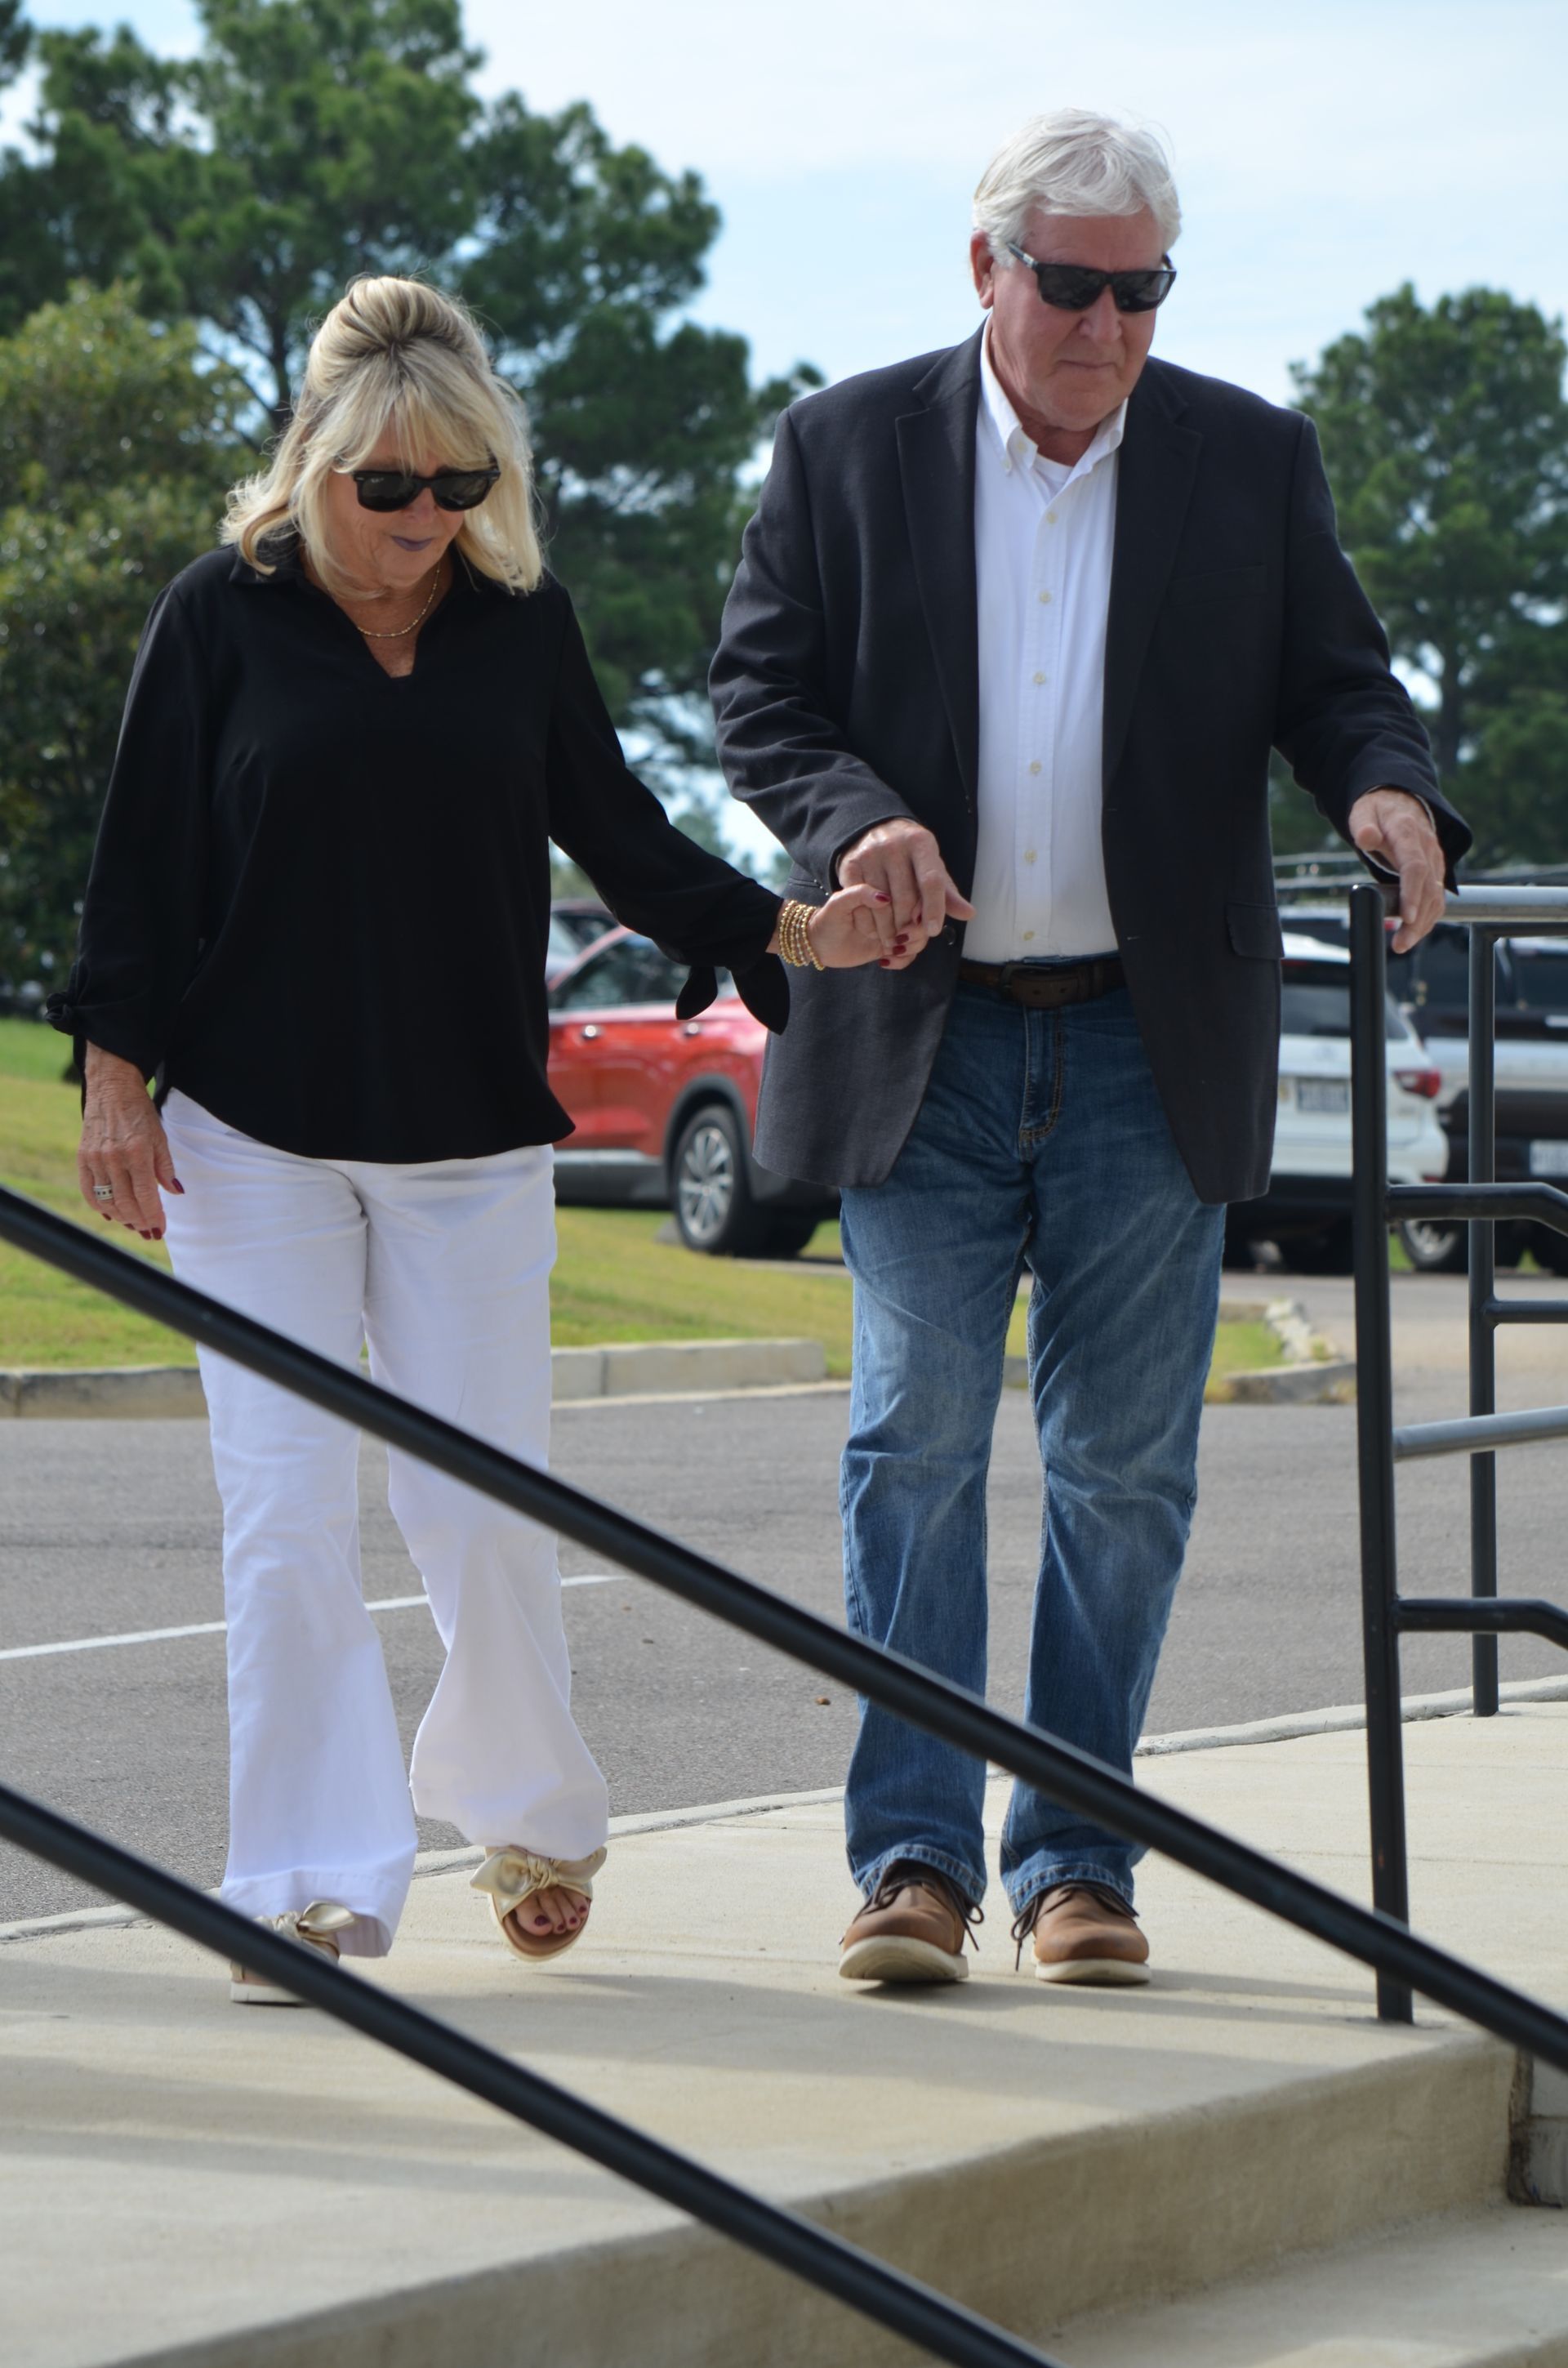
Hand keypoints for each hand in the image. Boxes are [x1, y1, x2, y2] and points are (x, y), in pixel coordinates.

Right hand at [77, 1045, 181, 1239]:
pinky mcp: (82, 1157)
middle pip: (125, 1203)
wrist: (111, 1088)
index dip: (153, 1216)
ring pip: (106, 1201)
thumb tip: (176, 1192)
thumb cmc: (140, 1113)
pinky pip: (88, 1190)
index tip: (160, 1229)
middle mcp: (113, 1158)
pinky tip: (112, 1213)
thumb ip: (166, 1167)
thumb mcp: (160, 1137)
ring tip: (134, 1223)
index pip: (145, 1196)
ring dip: (121, 1217)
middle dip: (139, 1221)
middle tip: (148, 1230)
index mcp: (137, 1152)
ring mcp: (95, 1158)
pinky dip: (99, 1206)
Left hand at [798, 883, 921, 971]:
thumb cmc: (827, 920)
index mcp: (884, 892)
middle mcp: (895, 910)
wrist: (820, 945)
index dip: (919, 908)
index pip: (914, 895)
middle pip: (923, 918)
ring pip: (921, 938)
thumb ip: (858, 894)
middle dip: (916, 932)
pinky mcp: (893, 947)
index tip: (911, 919)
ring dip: (911, 947)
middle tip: (898, 939)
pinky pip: (910, 955)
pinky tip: (884, 961)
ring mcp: (896, 929)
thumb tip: (884, 897)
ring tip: (890, 951)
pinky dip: (902, 961)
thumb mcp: (838, 904)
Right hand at [837, 818, 973, 959]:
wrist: (874, 830)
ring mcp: (870, 854)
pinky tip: (874, 930)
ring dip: (888, 928)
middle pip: (905, 896)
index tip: (932, 931)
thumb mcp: (931, 867)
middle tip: (908, 940)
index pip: (931, 880)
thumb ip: (947, 893)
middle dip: (908, 924)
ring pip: (881, 903)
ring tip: (892, 941)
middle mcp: (894, 845)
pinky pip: (859, 901)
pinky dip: (868, 921)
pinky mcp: (850, 864)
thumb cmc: (910, 856)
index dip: (934, 908)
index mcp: (921, 843)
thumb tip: (969, 914)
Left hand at [1349, 789, 1445, 953]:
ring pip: (1436, 897)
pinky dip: (1426, 918)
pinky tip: (1411, 933)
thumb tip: (1366, 837)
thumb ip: (1363, 826)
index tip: (1405, 917)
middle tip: (1400, 944)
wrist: (1398, 802)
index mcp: (1408, 833)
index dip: (1412, 893)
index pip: (1415, 867)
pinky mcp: (1435, 871)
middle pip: (1429, 889)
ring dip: (1423, 924)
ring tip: (1402, 944)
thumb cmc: (1377, 811)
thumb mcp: (1363, 812)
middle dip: (1417, 920)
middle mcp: (1428, 848)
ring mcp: (1435, 860)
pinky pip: (1436, 898)